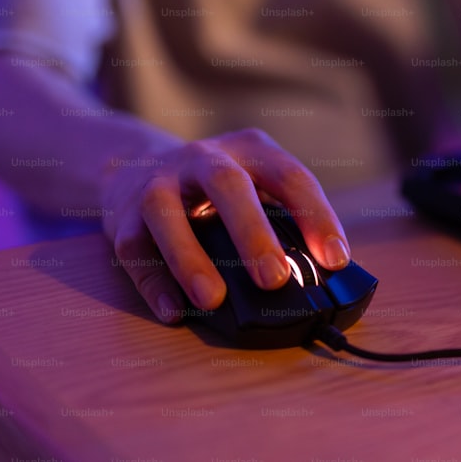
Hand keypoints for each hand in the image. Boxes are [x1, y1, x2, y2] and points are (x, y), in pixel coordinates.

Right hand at [101, 128, 350, 323]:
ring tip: (215, 300)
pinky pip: (135, 249)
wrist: (137, 164)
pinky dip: (154, 283)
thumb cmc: (217, 188)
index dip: (316, 217)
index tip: (336, 260)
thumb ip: (283, 219)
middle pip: (229, 187)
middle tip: (275, 279)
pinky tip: (174, 311)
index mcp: (250, 150)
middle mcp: (205, 159)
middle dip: (253, 234)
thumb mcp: (255, 184)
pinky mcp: (124, 215)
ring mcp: (160, 183)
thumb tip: (319, 275)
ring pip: (168, 216)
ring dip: (192, 261)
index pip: (291, 177)